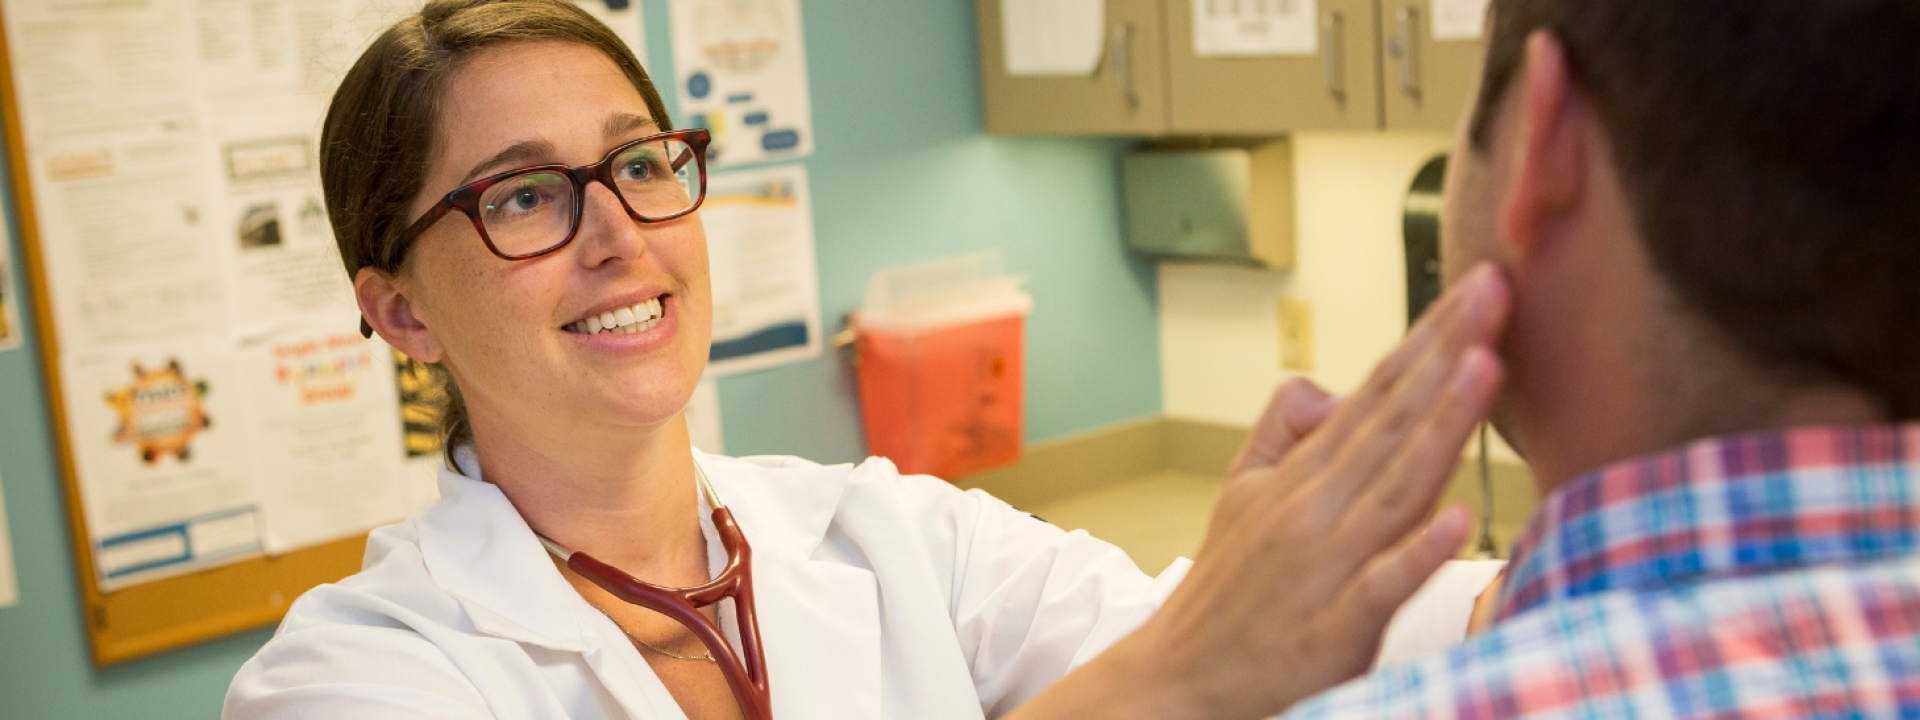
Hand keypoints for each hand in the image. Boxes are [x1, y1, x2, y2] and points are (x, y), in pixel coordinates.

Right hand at [1130, 264, 1510, 719]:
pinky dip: (1417, 552)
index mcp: (1301, 475)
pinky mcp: (1334, 630)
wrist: (1178, 683)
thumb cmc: (1225, 593)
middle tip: (1495, 290)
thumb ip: (1284, 432)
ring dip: (1441, 427)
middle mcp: (1314, 509)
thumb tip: (1328, 384)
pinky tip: (1461, 520)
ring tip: (1486, 367)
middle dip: (1447, 353)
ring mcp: (1325, 567)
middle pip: (1392, 421)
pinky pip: (1381, 586)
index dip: (1428, 338)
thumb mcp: (1241, 495)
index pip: (1376, 393)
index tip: (1478, 286)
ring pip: (1395, 488)